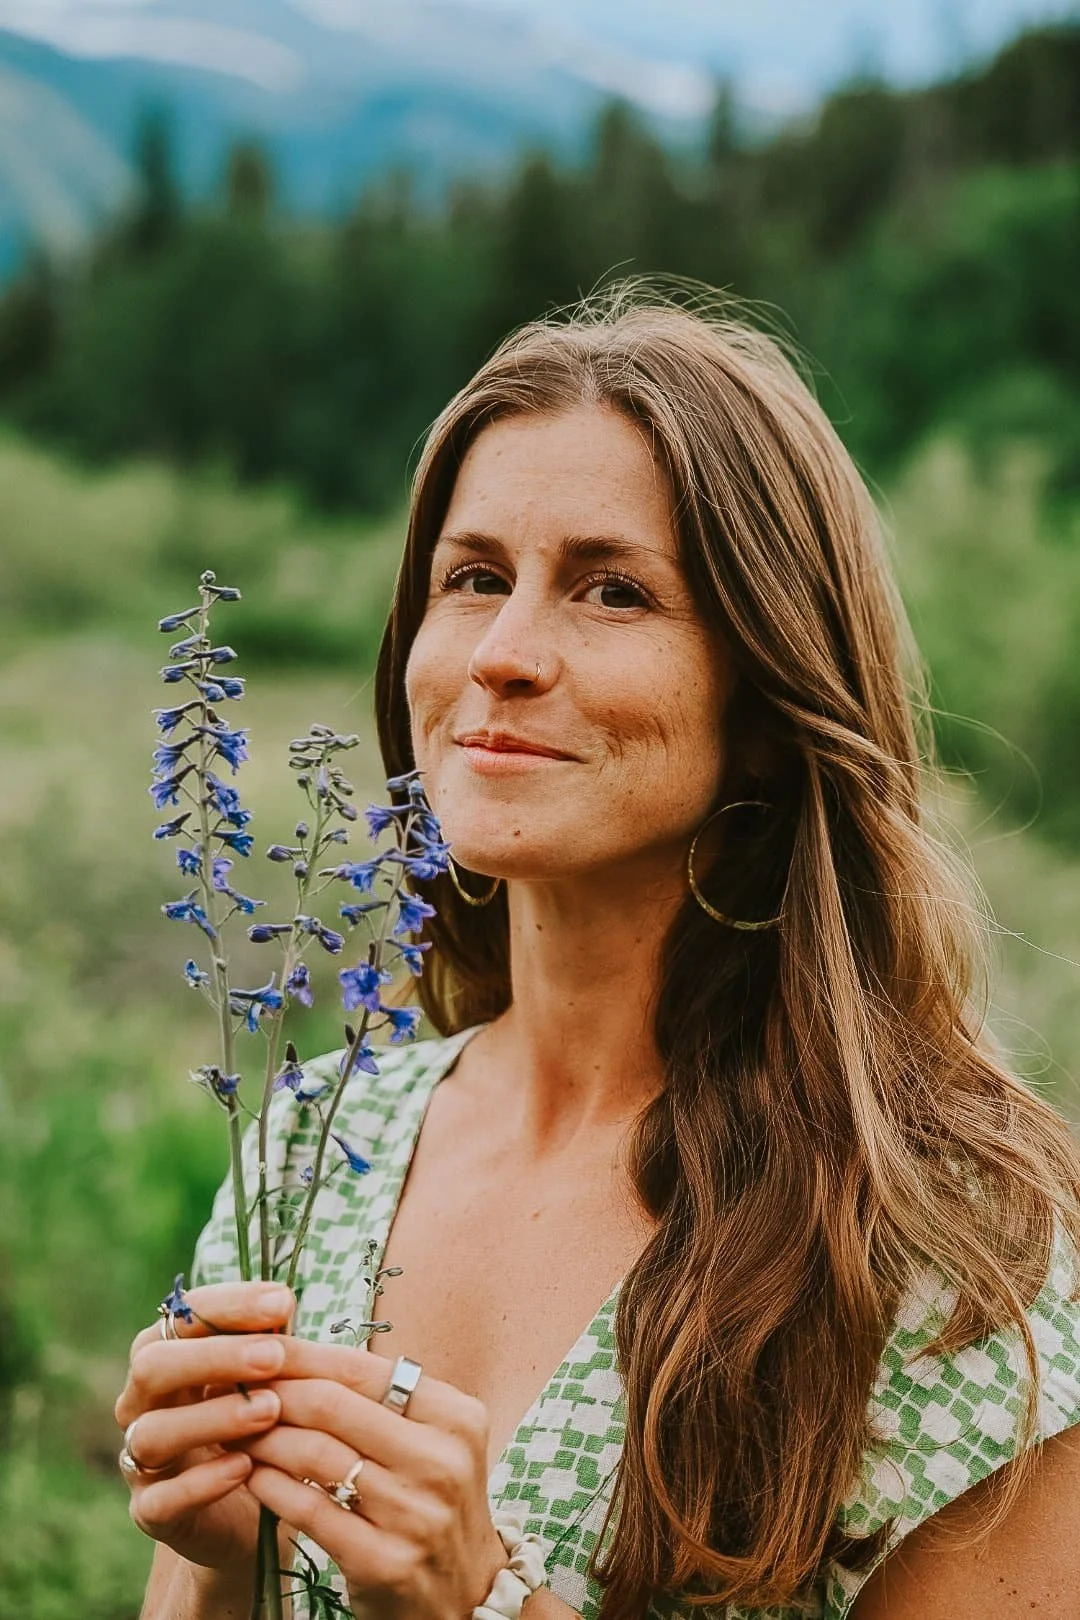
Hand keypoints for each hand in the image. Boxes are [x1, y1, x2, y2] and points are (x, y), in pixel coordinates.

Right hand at [113, 1281, 294, 1572]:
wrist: (254, 1511)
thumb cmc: (261, 1424)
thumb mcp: (270, 1380)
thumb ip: (270, 1345)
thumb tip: (283, 1302)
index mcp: (167, 1356)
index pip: (182, 1316)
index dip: (229, 1305)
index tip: (282, 1301)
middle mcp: (142, 1403)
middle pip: (153, 1366)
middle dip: (214, 1356)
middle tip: (274, 1356)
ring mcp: (139, 1460)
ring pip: (151, 1432)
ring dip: (211, 1417)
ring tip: (269, 1410)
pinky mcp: (150, 1513)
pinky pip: (160, 1500)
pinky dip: (200, 1482)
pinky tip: (244, 1468)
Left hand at [235, 1341, 510, 1619]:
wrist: (466, 1595)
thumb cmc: (432, 1502)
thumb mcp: (431, 1442)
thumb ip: (380, 1401)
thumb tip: (298, 1354)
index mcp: (456, 1417)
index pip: (362, 1369)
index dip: (302, 1355)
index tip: (259, 1348)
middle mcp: (441, 1461)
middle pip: (333, 1406)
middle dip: (273, 1393)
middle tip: (235, 1388)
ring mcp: (416, 1514)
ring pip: (315, 1456)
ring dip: (264, 1439)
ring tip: (235, 1431)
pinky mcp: (385, 1562)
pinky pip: (311, 1510)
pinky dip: (272, 1487)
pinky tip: (252, 1475)